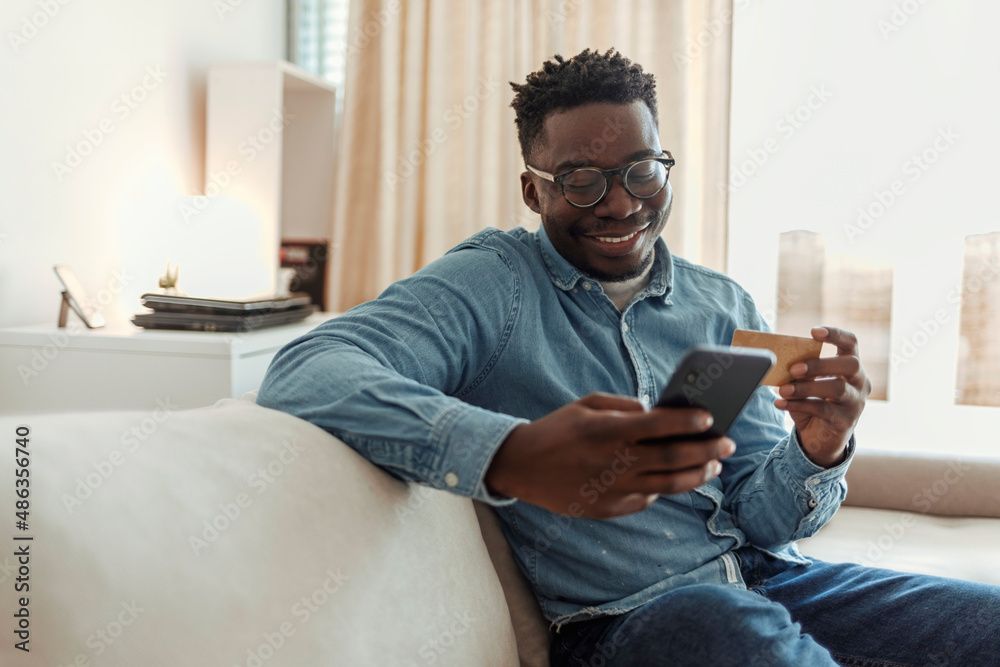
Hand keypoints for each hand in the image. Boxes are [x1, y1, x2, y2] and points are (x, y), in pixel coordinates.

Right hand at [484, 392, 735, 517]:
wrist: (521, 466)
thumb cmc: (557, 429)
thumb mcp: (586, 404)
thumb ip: (624, 405)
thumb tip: (657, 412)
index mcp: (609, 430)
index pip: (660, 426)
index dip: (689, 422)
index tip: (710, 418)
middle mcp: (615, 461)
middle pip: (673, 457)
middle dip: (707, 450)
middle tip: (728, 444)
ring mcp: (613, 488)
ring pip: (669, 485)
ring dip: (697, 475)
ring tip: (714, 466)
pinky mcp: (609, 509)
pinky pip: (647, 499)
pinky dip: (665, 489)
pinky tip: (677, 479)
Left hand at [774, 326, 871, 466]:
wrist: (821, 439)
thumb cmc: (813, 403)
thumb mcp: (806, 384)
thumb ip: (799, 371)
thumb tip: (778, 359)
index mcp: (851, 366)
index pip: (851, 343)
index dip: (835, 334)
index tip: (813, 331)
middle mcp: (860, 382)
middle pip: (850, 364)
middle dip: (820, 364)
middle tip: (794, 368)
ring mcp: (856, 402)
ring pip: (838, 388)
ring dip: (806, 387)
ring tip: (783, 389)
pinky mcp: (846, 421)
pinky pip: (823, 409)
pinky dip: (799, 405)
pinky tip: (780, 403)